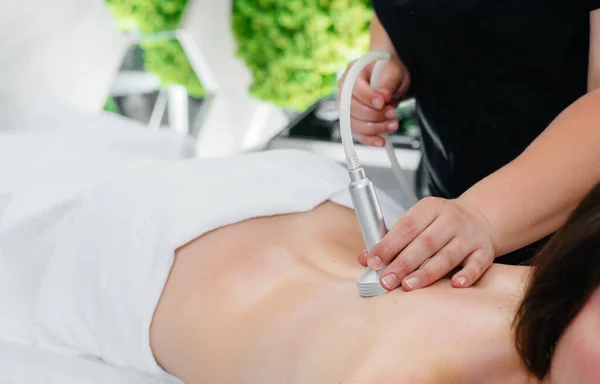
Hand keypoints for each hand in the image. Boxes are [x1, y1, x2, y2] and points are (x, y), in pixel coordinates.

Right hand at [337, 55, 409, 146]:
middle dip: (375, 115)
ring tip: (393, 124)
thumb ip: (387, 83)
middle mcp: (345, 91)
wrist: (392, 79)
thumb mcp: (393, 71)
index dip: (368, 98)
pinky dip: (370, 139)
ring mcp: (347, 107)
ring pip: (354, 124)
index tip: (383, 102)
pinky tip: (381, 141)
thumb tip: (382, 98)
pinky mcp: (354, 120)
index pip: (354, 88)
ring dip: (375, 128)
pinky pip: (358, 134)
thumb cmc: (390, 70)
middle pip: (352, 109)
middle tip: (393, 113)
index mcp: (352, 72)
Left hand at [357, 197, 496, 290]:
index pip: (406, 226)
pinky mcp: (484, 251)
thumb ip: (391, 239)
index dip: (388, 245)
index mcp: (430, 208)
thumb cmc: (439, 224)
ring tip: (408, 286)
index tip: (373, 261)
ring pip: (447, 255)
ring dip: (426, 272)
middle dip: (403, 263)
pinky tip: (454, 284)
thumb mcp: (416, 222)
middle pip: (425, 243)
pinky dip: (466, 275)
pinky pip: (477, 264)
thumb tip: (364, 258)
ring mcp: (469, 235)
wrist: (479, 218)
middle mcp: (450, 219)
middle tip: (386, 280)